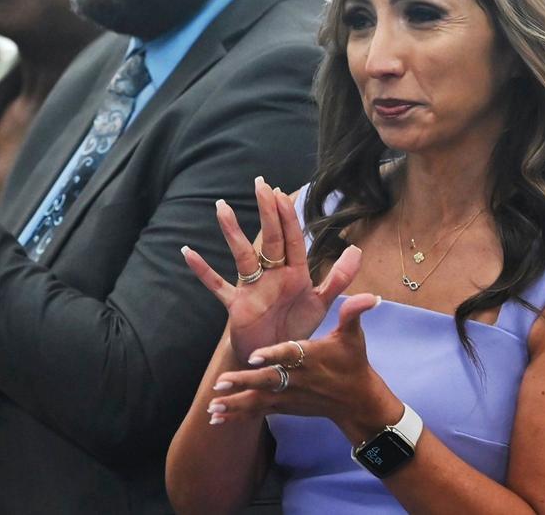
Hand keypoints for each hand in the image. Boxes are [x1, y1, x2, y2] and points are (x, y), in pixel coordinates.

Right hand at [182, 177, 361, 362]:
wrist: (276, 360)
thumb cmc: (297, 328)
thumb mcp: (321, 303)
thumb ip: (340, 278)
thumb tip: (356, 249)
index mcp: (295, 273)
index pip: (292, 239)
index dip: (288, 217)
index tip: (281, 193)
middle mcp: (273, 275)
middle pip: (269, 239)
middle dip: (266, 212)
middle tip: (260, 183)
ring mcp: (252, 288)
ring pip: (242, 255)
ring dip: (232, 233)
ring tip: (222, 208)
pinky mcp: (237, 305)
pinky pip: (217, 285)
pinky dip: (203, 271)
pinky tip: (188, 253)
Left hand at [205, 293, 401, 441]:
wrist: (357, 401)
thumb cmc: (353, 362)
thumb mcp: (354, 336)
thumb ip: (353, 312)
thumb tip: (370, 295)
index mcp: (311, 357)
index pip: (290, 355)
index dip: (272, 356)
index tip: (254, 357)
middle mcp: (297, 379)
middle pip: (268, 381)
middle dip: (243, 383)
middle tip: (220, 382)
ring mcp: (289, 396)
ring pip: (259, 401)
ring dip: (235, 404)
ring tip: (212, 407)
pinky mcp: (284, 407)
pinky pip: (258, 412)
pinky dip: (238, 415)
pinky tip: (216, 419)